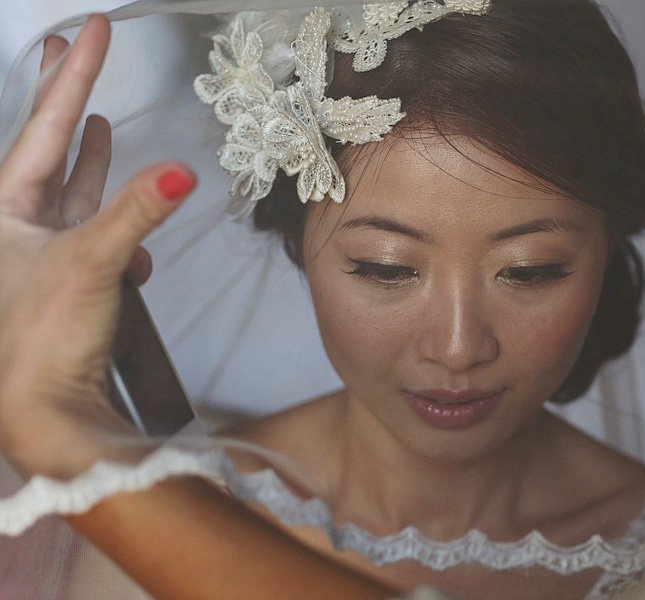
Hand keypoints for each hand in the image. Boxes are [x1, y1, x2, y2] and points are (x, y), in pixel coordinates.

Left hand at [0, 15, 194, 478]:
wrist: (41, 412)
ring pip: (71, 190)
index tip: (90, 28)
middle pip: (48, 147)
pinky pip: (96, 236)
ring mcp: (41, 252)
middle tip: (72, 53)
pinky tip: (133, 235)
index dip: (75, 75)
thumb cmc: (41, 338)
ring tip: (101, 124)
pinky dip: (118, 229)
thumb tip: (184, 168)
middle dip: (68, 101)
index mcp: (4, 208)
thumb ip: (139, 212)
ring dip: (91, 159)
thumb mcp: (91, 261)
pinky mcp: (69, 280)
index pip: (47, 126)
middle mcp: (15, 224)